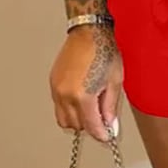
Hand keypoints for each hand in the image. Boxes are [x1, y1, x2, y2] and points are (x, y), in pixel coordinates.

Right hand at [50, 25, 123, 142]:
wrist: (89, 32)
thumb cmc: (104, 51)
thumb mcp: (115, 81)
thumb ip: (110, 107)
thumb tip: (110, 126)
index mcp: (82, 96)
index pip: (91, 127)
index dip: (102, 135)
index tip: (108, 136)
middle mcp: (65, 95)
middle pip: (76, 126)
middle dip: (90, 126)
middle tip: (102, 117)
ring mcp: (56, 89)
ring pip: (63, 119)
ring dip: (77, 120)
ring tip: (91, 108)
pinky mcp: (53, 83)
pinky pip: (58, 106)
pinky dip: (69, 108)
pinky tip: (81, 98)